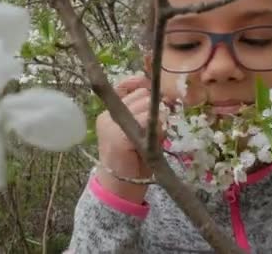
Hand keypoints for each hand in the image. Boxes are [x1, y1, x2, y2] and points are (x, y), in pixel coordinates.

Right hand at [95, 75, 163, 203]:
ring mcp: (111, 125)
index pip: (125, 85)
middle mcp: (108, 115)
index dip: (140, 82)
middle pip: (142, 94)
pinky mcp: (118, 135)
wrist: (120, 189)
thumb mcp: (138, 132)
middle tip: (155, 129)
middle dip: (154, 108)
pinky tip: (152, 143)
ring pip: (146, 105)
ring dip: (158, 120)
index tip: (151, 85)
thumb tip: (163, 96)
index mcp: (110, 113)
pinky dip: (155, 130)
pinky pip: (145, 120)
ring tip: (153, 139)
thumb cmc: (133, 161)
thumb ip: (144, 114)